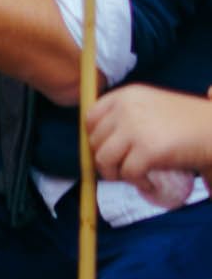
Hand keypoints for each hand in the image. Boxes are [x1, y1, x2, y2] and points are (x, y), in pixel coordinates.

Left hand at [89, 84, 211, 187]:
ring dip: (116, 173)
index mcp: (125, 95)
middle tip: (124, 169)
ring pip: (104, 159)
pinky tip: (149, 183)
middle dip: (106, 159)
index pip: (90, 118)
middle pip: (95, 141)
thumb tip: (97, 141)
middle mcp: (125, 108)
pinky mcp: (147, 150)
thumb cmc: (189, 121)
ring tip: (134, 177)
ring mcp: (134, 129)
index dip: (95, 138)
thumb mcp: (151, 105)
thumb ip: (126, 115)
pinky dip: (137, 183)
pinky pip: (127, 173)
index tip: (107, 150)